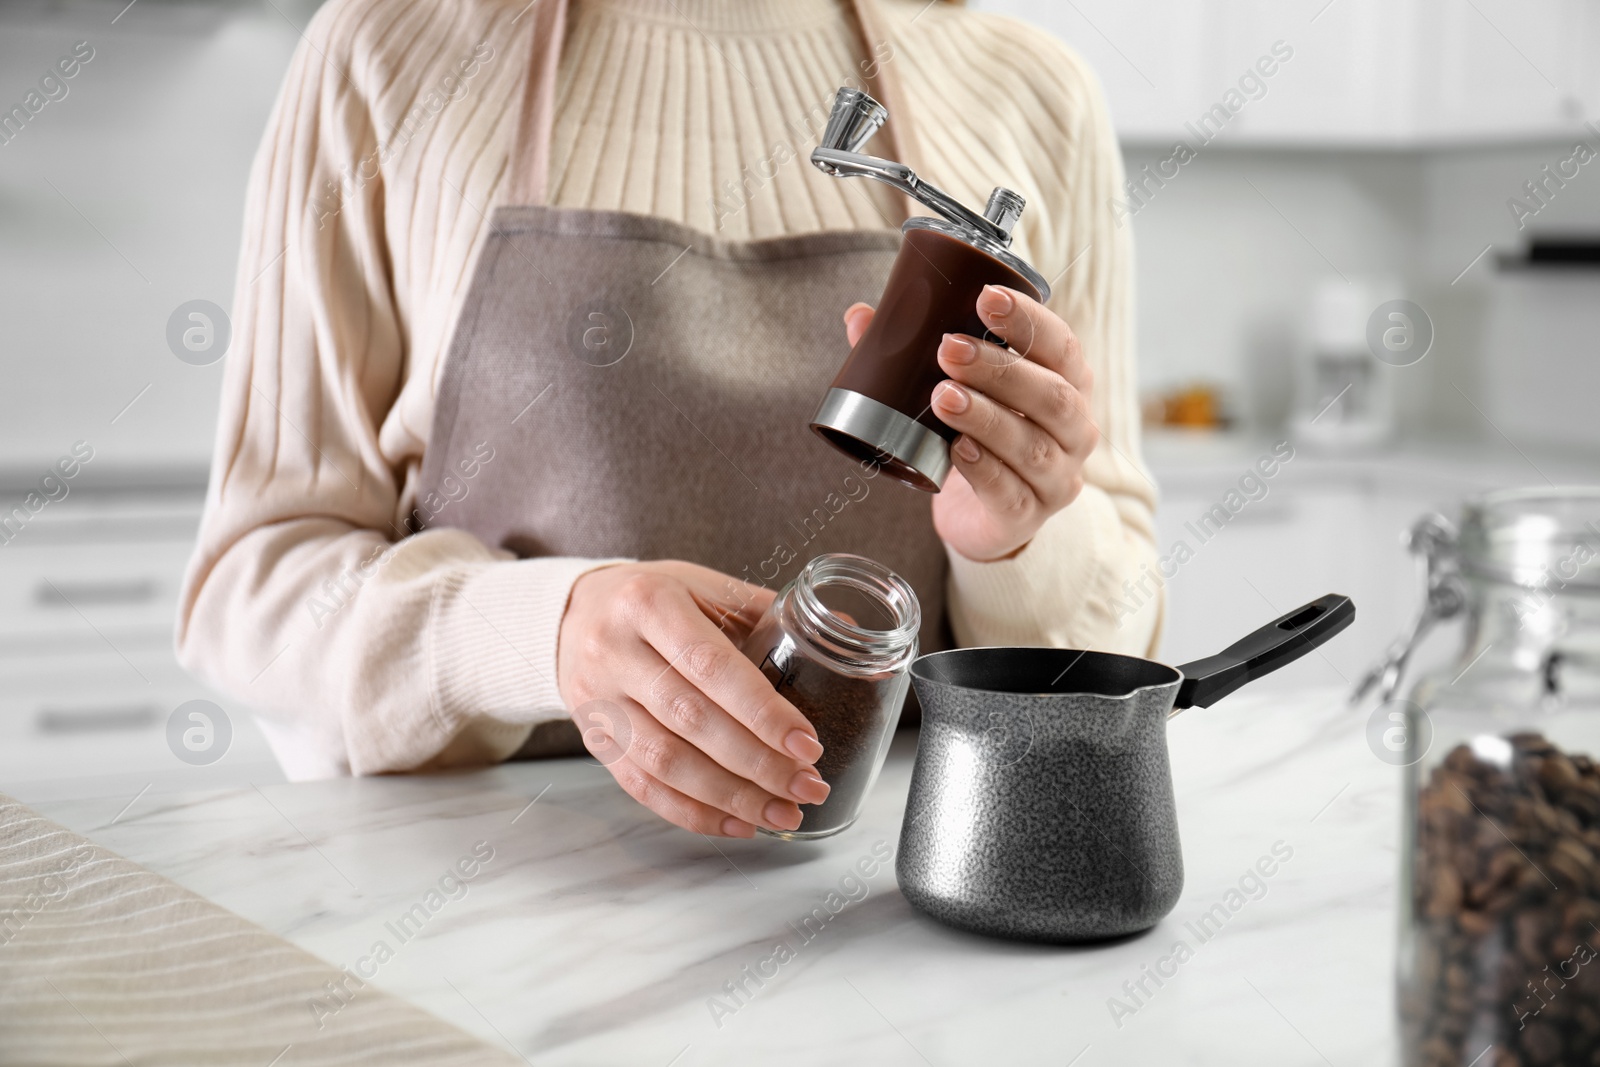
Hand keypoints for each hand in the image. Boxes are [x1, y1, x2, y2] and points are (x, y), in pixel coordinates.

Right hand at [557, 561, 829, 837]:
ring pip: (665, 762)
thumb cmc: (653, 599)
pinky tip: (738, 823)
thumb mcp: (702, 586)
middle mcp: (614, 651)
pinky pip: (642, 787)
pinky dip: (693, 813)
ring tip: (784, 814)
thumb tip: (848, 634)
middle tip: (808, 786)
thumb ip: (766, 613)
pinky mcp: (594, 739)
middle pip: (691, 720)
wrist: (570, 615)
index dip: (762, 711)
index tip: (807, 744)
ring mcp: (598, 700)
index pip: (710, 665)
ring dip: (731, 797)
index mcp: (649, 602)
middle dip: (757, 762)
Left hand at [843, 285, 1097, 561]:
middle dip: (999, 368)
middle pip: (1052, 395)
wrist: (980, 516)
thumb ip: (913, 355)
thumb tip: (860, 316)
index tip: (986, 297)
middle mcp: (1075, 430)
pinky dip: (984, 470)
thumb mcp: (959, 391)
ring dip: (986, 417)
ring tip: (942, 397)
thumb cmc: (977, 438)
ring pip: (1031, 445)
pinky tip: (957, 450)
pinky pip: (1010, 493)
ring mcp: (1056, 478)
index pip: (1062, 345)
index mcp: (1067, 385)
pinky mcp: (1027, 517)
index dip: (1028, 320)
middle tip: (947, 349)